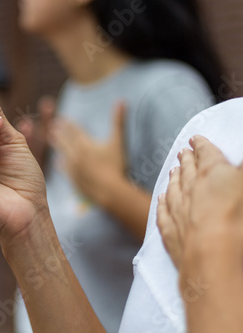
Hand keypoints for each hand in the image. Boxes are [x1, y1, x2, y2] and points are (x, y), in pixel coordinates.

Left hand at [48, 102, 127, 205]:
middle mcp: (76, 154)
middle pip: (65, 141)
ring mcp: (73, 168)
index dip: (68, 124)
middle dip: (59, 132)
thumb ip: (118, 121)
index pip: (75, 131)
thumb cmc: (115, 165)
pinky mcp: (74, 179)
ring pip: (63, 153)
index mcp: (85, 144)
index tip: (61, 118)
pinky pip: (65, 169)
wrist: (109, 191)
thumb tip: (121, 100)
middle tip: (51, 125)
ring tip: (50, 138)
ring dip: (57, 145)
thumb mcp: (118, 141)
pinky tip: (58, 162)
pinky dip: (61, 164)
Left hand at [157, 136, 242, 270]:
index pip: (206, 153)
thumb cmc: (239, 218)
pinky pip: (163, 212)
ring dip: (174, 178)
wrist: (213, 255)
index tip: (195, 138)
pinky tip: (161, 199)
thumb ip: (241, 172)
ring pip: (173, 188)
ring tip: (172, 171)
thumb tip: (238, 164)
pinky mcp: (171, 232)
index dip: (202, 145)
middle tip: (182, 152)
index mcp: (213, 172)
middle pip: (187, 169)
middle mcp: (190, 187)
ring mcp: (177, 209)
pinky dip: (162, 203)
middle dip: (186, 159)